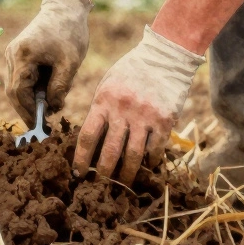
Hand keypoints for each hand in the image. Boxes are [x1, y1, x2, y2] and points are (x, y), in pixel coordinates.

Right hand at [4, 0, 91, 126]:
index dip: (27, 111)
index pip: (17, 91)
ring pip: (17, 85)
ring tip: (52, 106)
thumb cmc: (70, 32)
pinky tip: (48, 93)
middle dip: (28, 108)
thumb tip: (51, 108)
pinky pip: (22, 77)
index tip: (39, 125)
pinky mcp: (19, 53)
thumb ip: (59, 87)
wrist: (65, 7)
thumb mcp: (70, 63)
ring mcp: (13, 53)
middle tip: (44, 123)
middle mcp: (12, 54)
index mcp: (22, 55)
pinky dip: (33, 88)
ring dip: (32, 98)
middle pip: (14, 91)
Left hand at [73, 26, 203, 183]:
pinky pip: (155, 150)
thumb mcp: (108, 86)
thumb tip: (92, 141)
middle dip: (103, 174)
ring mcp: (146, 116)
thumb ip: (100, 111)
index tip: (78, 174)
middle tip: (99, 187)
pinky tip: (145, 168)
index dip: (81, 160)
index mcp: (104, 101)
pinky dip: (149, 163)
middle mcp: (124, 110)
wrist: (164, 56)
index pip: (88, 136)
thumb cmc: (130, 72)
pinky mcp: (165, 120)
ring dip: (126, 175)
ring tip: (121, 185)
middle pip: (110, 151)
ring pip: (133, 156)